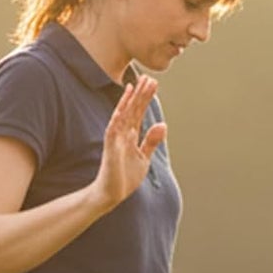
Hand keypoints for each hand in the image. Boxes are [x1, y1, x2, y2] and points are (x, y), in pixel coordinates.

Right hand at [94, 77, 165, 209]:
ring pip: (123, 115)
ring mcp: (115, 139)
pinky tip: (122, 108)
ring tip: (136, 86)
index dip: (146, 98)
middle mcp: (123, 134)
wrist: (112, 194)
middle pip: (133, 110)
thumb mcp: (144, 158)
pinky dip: (117, 119)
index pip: (139, 112)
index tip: (153, 83)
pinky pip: (113, 131)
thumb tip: (163, 124)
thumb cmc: (125, 177)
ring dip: (129, 101)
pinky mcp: (110, 148)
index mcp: (131, 135)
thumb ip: (152, 141)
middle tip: (149, 78)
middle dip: (141, 94)